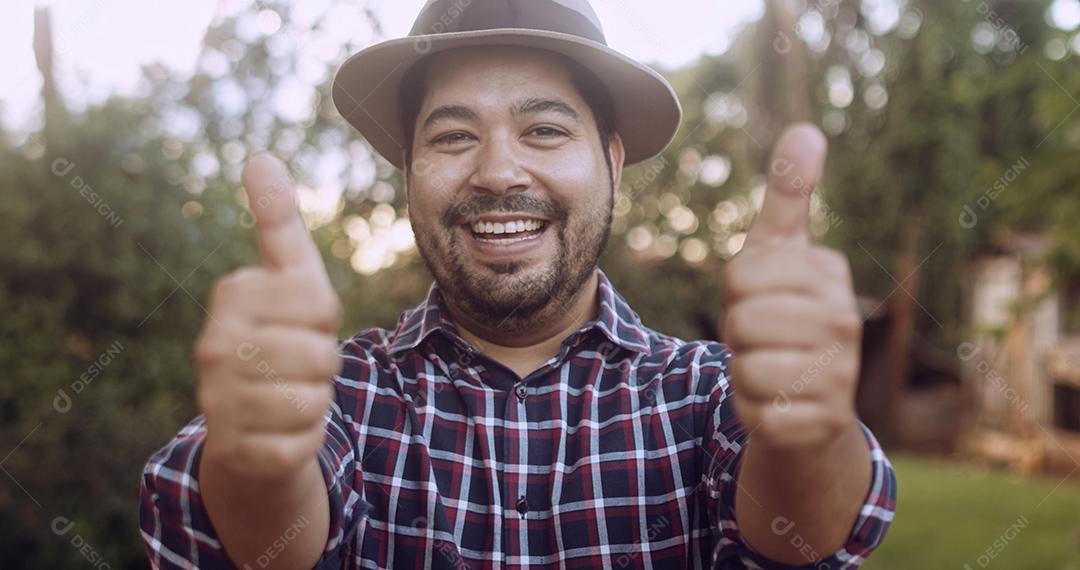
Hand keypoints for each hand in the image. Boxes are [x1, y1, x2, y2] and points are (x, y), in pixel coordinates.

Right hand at [195, 153, 342, 478]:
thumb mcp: (288, 280)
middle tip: (293, 366)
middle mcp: (214, 344)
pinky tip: (278, 432)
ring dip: (315, 402)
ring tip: (286, 396)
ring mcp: (217, 400)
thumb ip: (278, 223)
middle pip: (322, 354)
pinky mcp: (236, 449)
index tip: (299, 323)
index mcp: (232, 295)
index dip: (325, 320)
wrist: (248, 430)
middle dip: (323, 365)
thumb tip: (261, 157)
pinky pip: (304, 441)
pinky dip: (304, 439)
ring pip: (316, 398)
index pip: (322, 304)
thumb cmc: (279, 340)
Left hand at [721, 124, 860, 448]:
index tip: (759, 299)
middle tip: (763, 338)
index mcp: (828, 272)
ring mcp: (840, 373)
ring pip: (743, 367)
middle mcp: (845, 319)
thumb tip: (804, 128)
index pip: (738, 275)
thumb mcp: (781, 253)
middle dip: (737, 334)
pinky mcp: (821, 422)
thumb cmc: (785, 315)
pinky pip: (753, 411)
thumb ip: (787, 195)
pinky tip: (778, 405)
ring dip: (743, 373)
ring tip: (772, 369)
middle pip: (739, 321)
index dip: (734, 293)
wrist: (811, 404)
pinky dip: (752, 411)